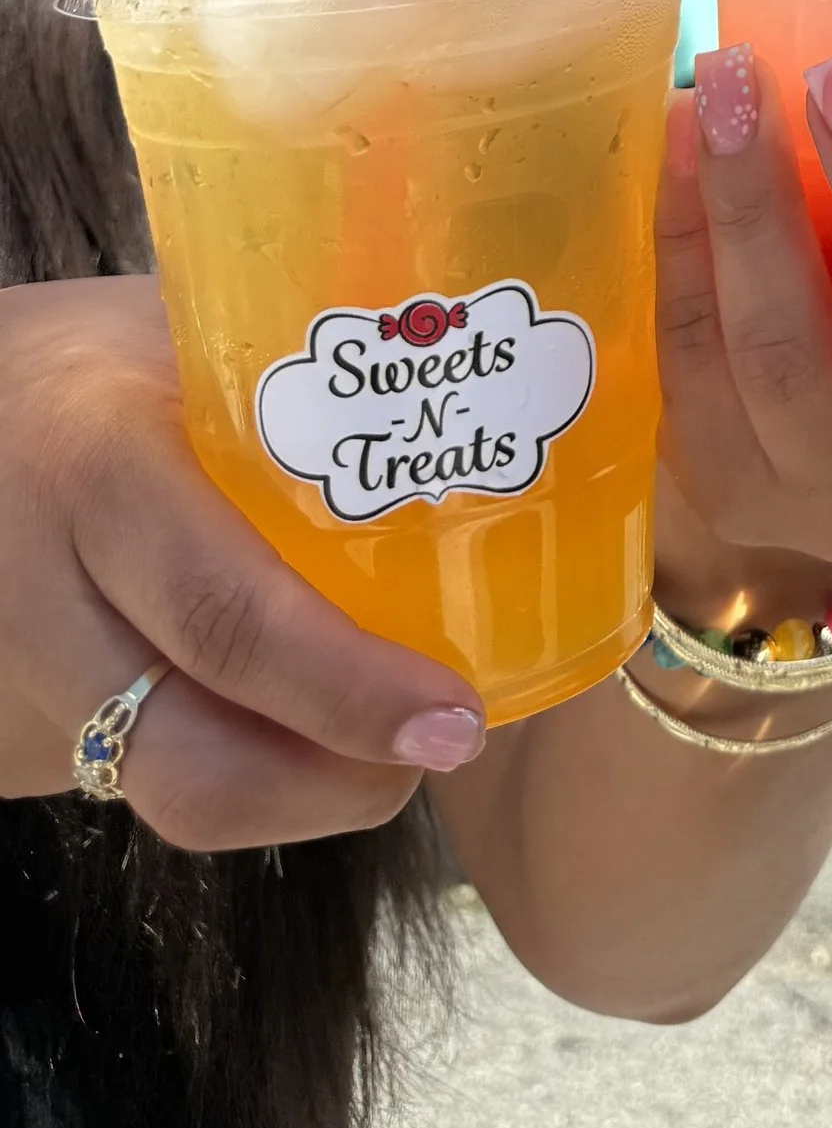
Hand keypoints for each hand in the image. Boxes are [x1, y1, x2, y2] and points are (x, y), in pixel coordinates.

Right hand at [0, 278, 486, 844]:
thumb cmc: (74, 356)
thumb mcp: (173, 334)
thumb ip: (300, 381)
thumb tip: (488, 398)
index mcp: (94, 468)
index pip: (229, 617)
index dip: (351, 689)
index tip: (458, 716)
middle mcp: (41, 602)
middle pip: (197, 764)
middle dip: (342, 781)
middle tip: (447, 735)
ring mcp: (19, 693)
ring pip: (175, 793)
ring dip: (304, 784)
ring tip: (394, 726)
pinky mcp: (18, 743)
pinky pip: (145, 775)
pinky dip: (241, 757)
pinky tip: (301, 710)